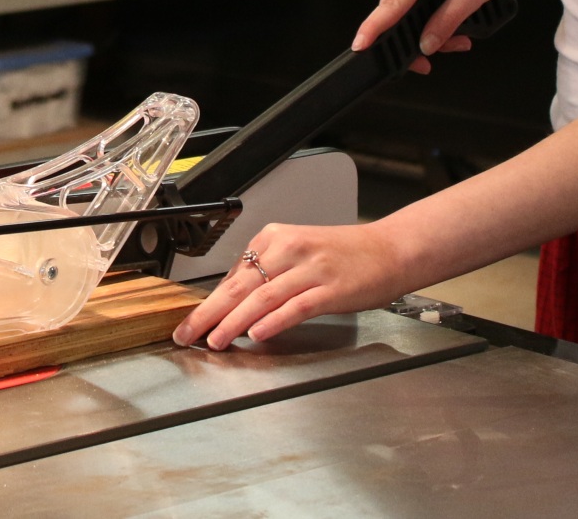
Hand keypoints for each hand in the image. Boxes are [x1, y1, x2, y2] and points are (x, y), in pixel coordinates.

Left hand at [171, 222, 403, 349]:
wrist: (390, 250)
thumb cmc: (346, 255)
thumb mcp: (299, 253)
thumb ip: (268, 273)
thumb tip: (234, 301)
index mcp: (276, 237)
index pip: (235, 274)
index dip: (211, 302)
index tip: (193, 321)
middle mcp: (289, 248)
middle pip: (240, 285)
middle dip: (209, 312)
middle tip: (187, 333)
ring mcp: (310, 268)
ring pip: (262, 297)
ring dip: (234, 322)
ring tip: (215, 340)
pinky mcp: (330, 288)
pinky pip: (295, 306)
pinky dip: (273, 321)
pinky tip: (257, 334)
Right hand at [354, 0, 516, 73]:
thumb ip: (448, 21)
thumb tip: (426, 45)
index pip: (391, 5)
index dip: (373, 28)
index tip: (360, 45)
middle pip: (394, 16)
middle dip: (416, 40)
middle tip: (450, 47)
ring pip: (399, 13)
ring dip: (423, 30)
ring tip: (455, 37)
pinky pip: (405, 4)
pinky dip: (422, 19)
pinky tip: (444, 23)